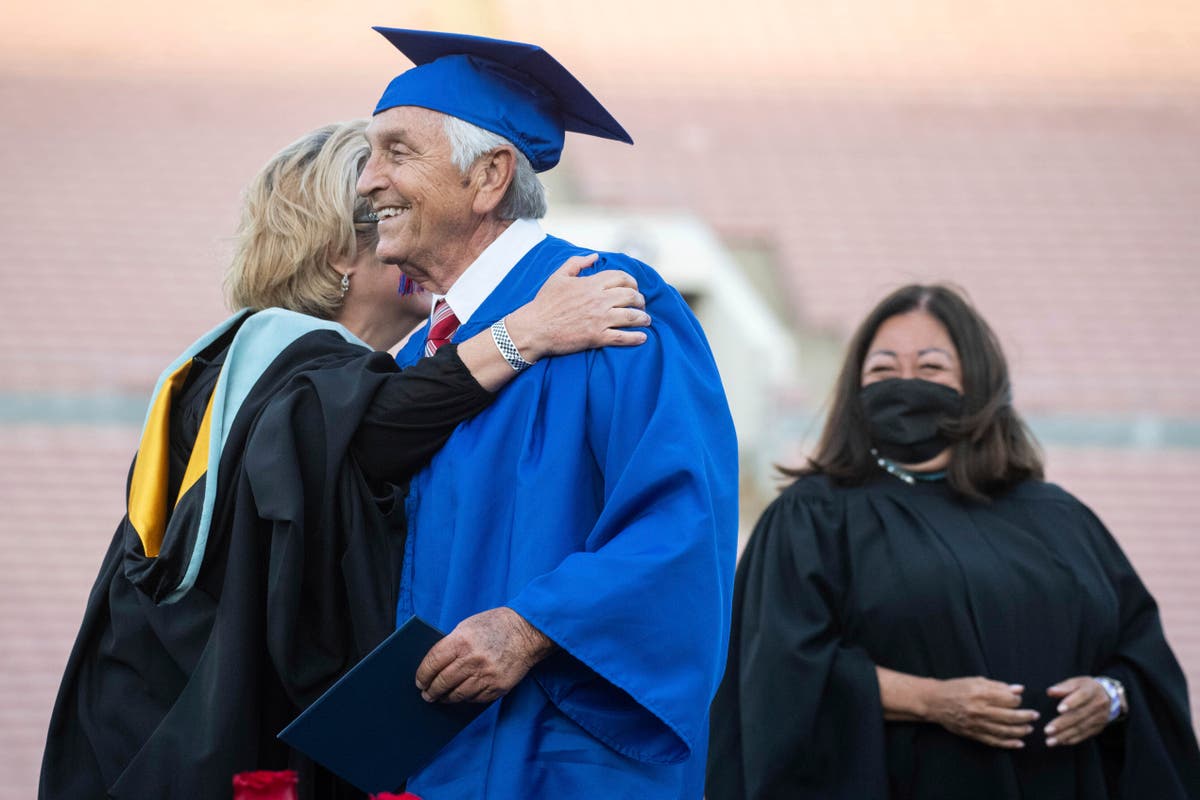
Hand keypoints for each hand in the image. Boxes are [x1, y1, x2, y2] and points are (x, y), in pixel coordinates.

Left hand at [414, 607, 556, 703]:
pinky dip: (465, 698)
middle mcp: (472, 659)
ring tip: (441, 697)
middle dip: (431, 691)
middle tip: (427, 695)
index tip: (419, 681)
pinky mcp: (497, 687)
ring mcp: (486, 675)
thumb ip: (452, 644)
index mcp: (461, 641)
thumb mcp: (468, 626)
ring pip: (457, 694)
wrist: (528, 632)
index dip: (423, 675)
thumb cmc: (496, 626)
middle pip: (443, 682)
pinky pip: (475, 698)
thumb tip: (435, 665)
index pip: (433, 662)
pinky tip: (460, 695)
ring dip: (446, 698)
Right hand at [504, 254, 649, 361]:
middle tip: (641, 304)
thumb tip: (595, 256)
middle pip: (630, 296)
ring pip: (631, 316)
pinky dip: (636, 337)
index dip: (632, 282)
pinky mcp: (597, 337)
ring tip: (646, 320)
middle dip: (640, 300)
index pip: (621, 277)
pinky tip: (643, 337)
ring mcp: (599, 319)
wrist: (535, 328)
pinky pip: (623, 337)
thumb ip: (577, 263)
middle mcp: (598, 300)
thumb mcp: (558, 277)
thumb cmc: (545, 302)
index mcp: (591, 284)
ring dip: (643, 318)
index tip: (634, 288)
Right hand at [924, 677, 1038, 748]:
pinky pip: (994, 741)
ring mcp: (976, 724)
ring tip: (1030, 729)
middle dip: (1025, 716)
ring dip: (1020, 731)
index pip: (1007, 699)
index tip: (1019, 700)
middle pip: (1009, 716)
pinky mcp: (973, 734)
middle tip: (1035, 716)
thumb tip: (1019, 690)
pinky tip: (1019, 743)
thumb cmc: (956, 688)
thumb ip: (997, 686)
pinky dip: (1008, 743)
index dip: (1017, 700)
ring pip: (1004, 730)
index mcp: (980, 693)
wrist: (934, 702)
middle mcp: (979, 710)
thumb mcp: (975, 681)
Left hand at [1044, 676, 1110, 746]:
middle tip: (1047, 730)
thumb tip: (1050, 692)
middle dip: (1063, 724)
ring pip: (1081, 728)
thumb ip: (1063, 687)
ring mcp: (1099, 718)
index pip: (1082, 696)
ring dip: (1065, 735)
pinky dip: (1072, 739)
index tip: (1058, 709)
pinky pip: (1085, 735)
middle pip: (1080, 715)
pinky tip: (1060, 742)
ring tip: (1050, 741)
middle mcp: (1098, 705)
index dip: (1071, 702)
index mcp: (1091, 690)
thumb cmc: (1085, 688)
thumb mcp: (1076, 682)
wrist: (1108, 696)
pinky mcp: (1098, 728)